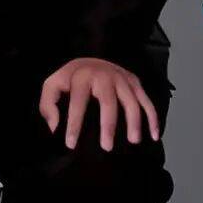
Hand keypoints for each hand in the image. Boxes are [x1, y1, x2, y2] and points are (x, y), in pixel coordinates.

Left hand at [39, 57, 159, 151]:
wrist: (89, 56)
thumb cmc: (71, 78)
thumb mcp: (52, 86)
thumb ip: (49, 106)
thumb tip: (55, 127)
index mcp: (82, 76)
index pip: (78, 101)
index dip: (74, 123)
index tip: (71, 144)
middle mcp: (104, 75)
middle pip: (108, 101)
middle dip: (108, 124)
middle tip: (107, 146)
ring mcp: (122, 77)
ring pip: (131, 99)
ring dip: (134, 120)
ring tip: (133, 141)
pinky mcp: (134, 81)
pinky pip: (146, 99)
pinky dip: (152, 116)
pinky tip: (154, 134)